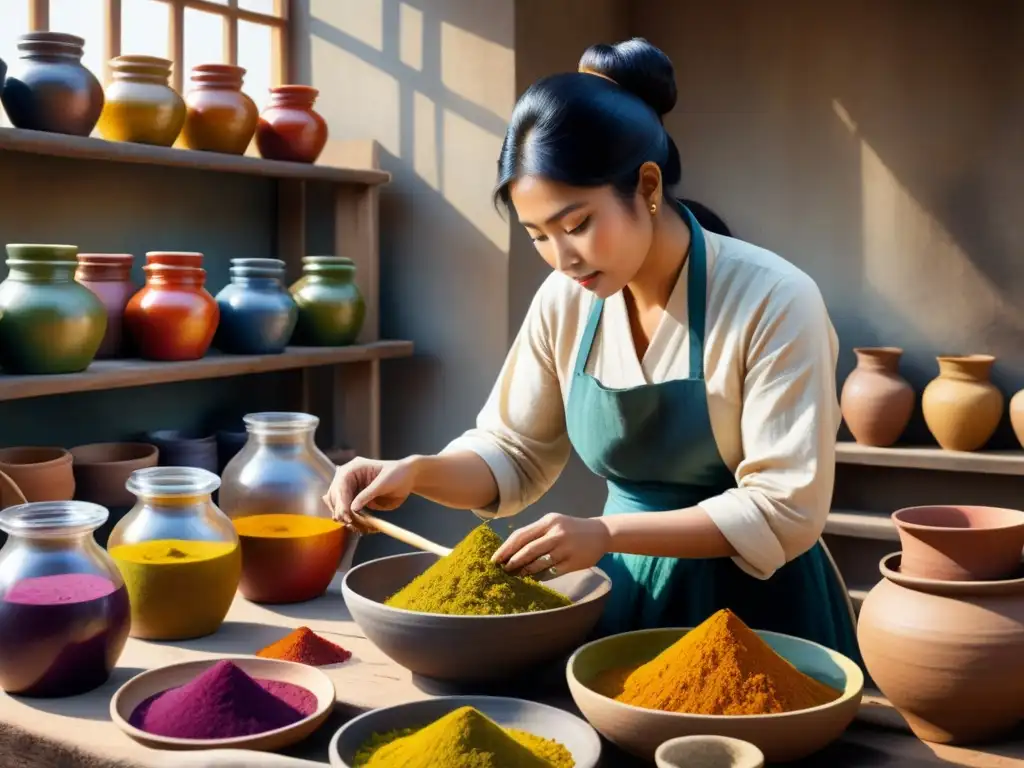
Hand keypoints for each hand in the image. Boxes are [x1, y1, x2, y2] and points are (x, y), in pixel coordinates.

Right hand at [322, 456, 418, 531]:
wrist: (407, 478)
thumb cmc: (397, 473)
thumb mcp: (383, 482)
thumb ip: (368, 494)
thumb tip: (353, 508)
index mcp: (353, 468)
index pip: (340, 485)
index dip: (341, 500)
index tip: (345, 514)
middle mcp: (349, 479)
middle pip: (335, 496)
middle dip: (341, 510)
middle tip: (349, 522)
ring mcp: (352, 490)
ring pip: (340, 506)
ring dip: (346, 517)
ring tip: (356, 526)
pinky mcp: (357, 501)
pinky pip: (350, 513)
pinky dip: (353, 521)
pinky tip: (360, 527)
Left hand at [491, 513, 610, 577]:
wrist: (601, 533)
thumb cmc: (571, 528)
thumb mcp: (554, 523)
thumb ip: (535, 533)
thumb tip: (511, 550)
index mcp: (548, 521)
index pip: (521, 535)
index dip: (506, 548)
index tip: (495, 559)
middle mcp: (556, 533)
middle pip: (528, 550)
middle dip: (513, 561)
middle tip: (504, 570)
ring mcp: (565, 548)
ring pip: (539, 563)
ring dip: (525, 571)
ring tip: (518, 574)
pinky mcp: (573, 562)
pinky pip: (551, 572)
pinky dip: (540, 576)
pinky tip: (535, 577)